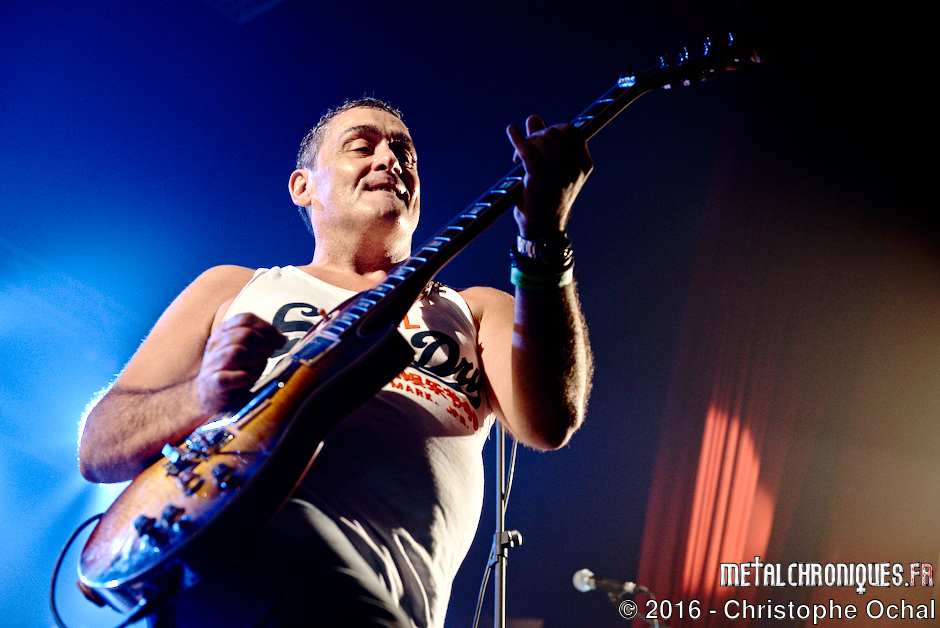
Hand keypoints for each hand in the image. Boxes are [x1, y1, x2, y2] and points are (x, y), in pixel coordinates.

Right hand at [195, 312, 284, 413]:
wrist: (212, 396)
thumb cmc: (236, 371)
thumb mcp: (249, 351)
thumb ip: (261, 341)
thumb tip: (282, 338)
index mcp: (224, 331)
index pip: (246, 319)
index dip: (267, 328)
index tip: (280, 341)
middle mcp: (215, 344)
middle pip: (245, 334)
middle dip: (265, 344)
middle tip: (270, 355)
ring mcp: (212, 363)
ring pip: (236, 352)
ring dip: (255, 360)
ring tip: (259, 368)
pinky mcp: (212, 383)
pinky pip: (228, 377)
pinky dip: (245, 377)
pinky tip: (250, 379)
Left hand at [506, 115, 592, 237]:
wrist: (542, 230)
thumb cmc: (545, 199)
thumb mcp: (550, 169)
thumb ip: (544, 142)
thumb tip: (533, 118)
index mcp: (583, 166)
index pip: (572, 131)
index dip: (553, 129)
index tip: (541, 139)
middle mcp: (574, 170)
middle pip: (555, 134)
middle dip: (538, 135)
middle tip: (526, 149)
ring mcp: (559, 176)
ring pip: (543, 141)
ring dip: (527, 142)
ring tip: (518, 156)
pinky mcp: (540, 181)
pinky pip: (529, 152)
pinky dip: (518, 140)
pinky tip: (512, 133)